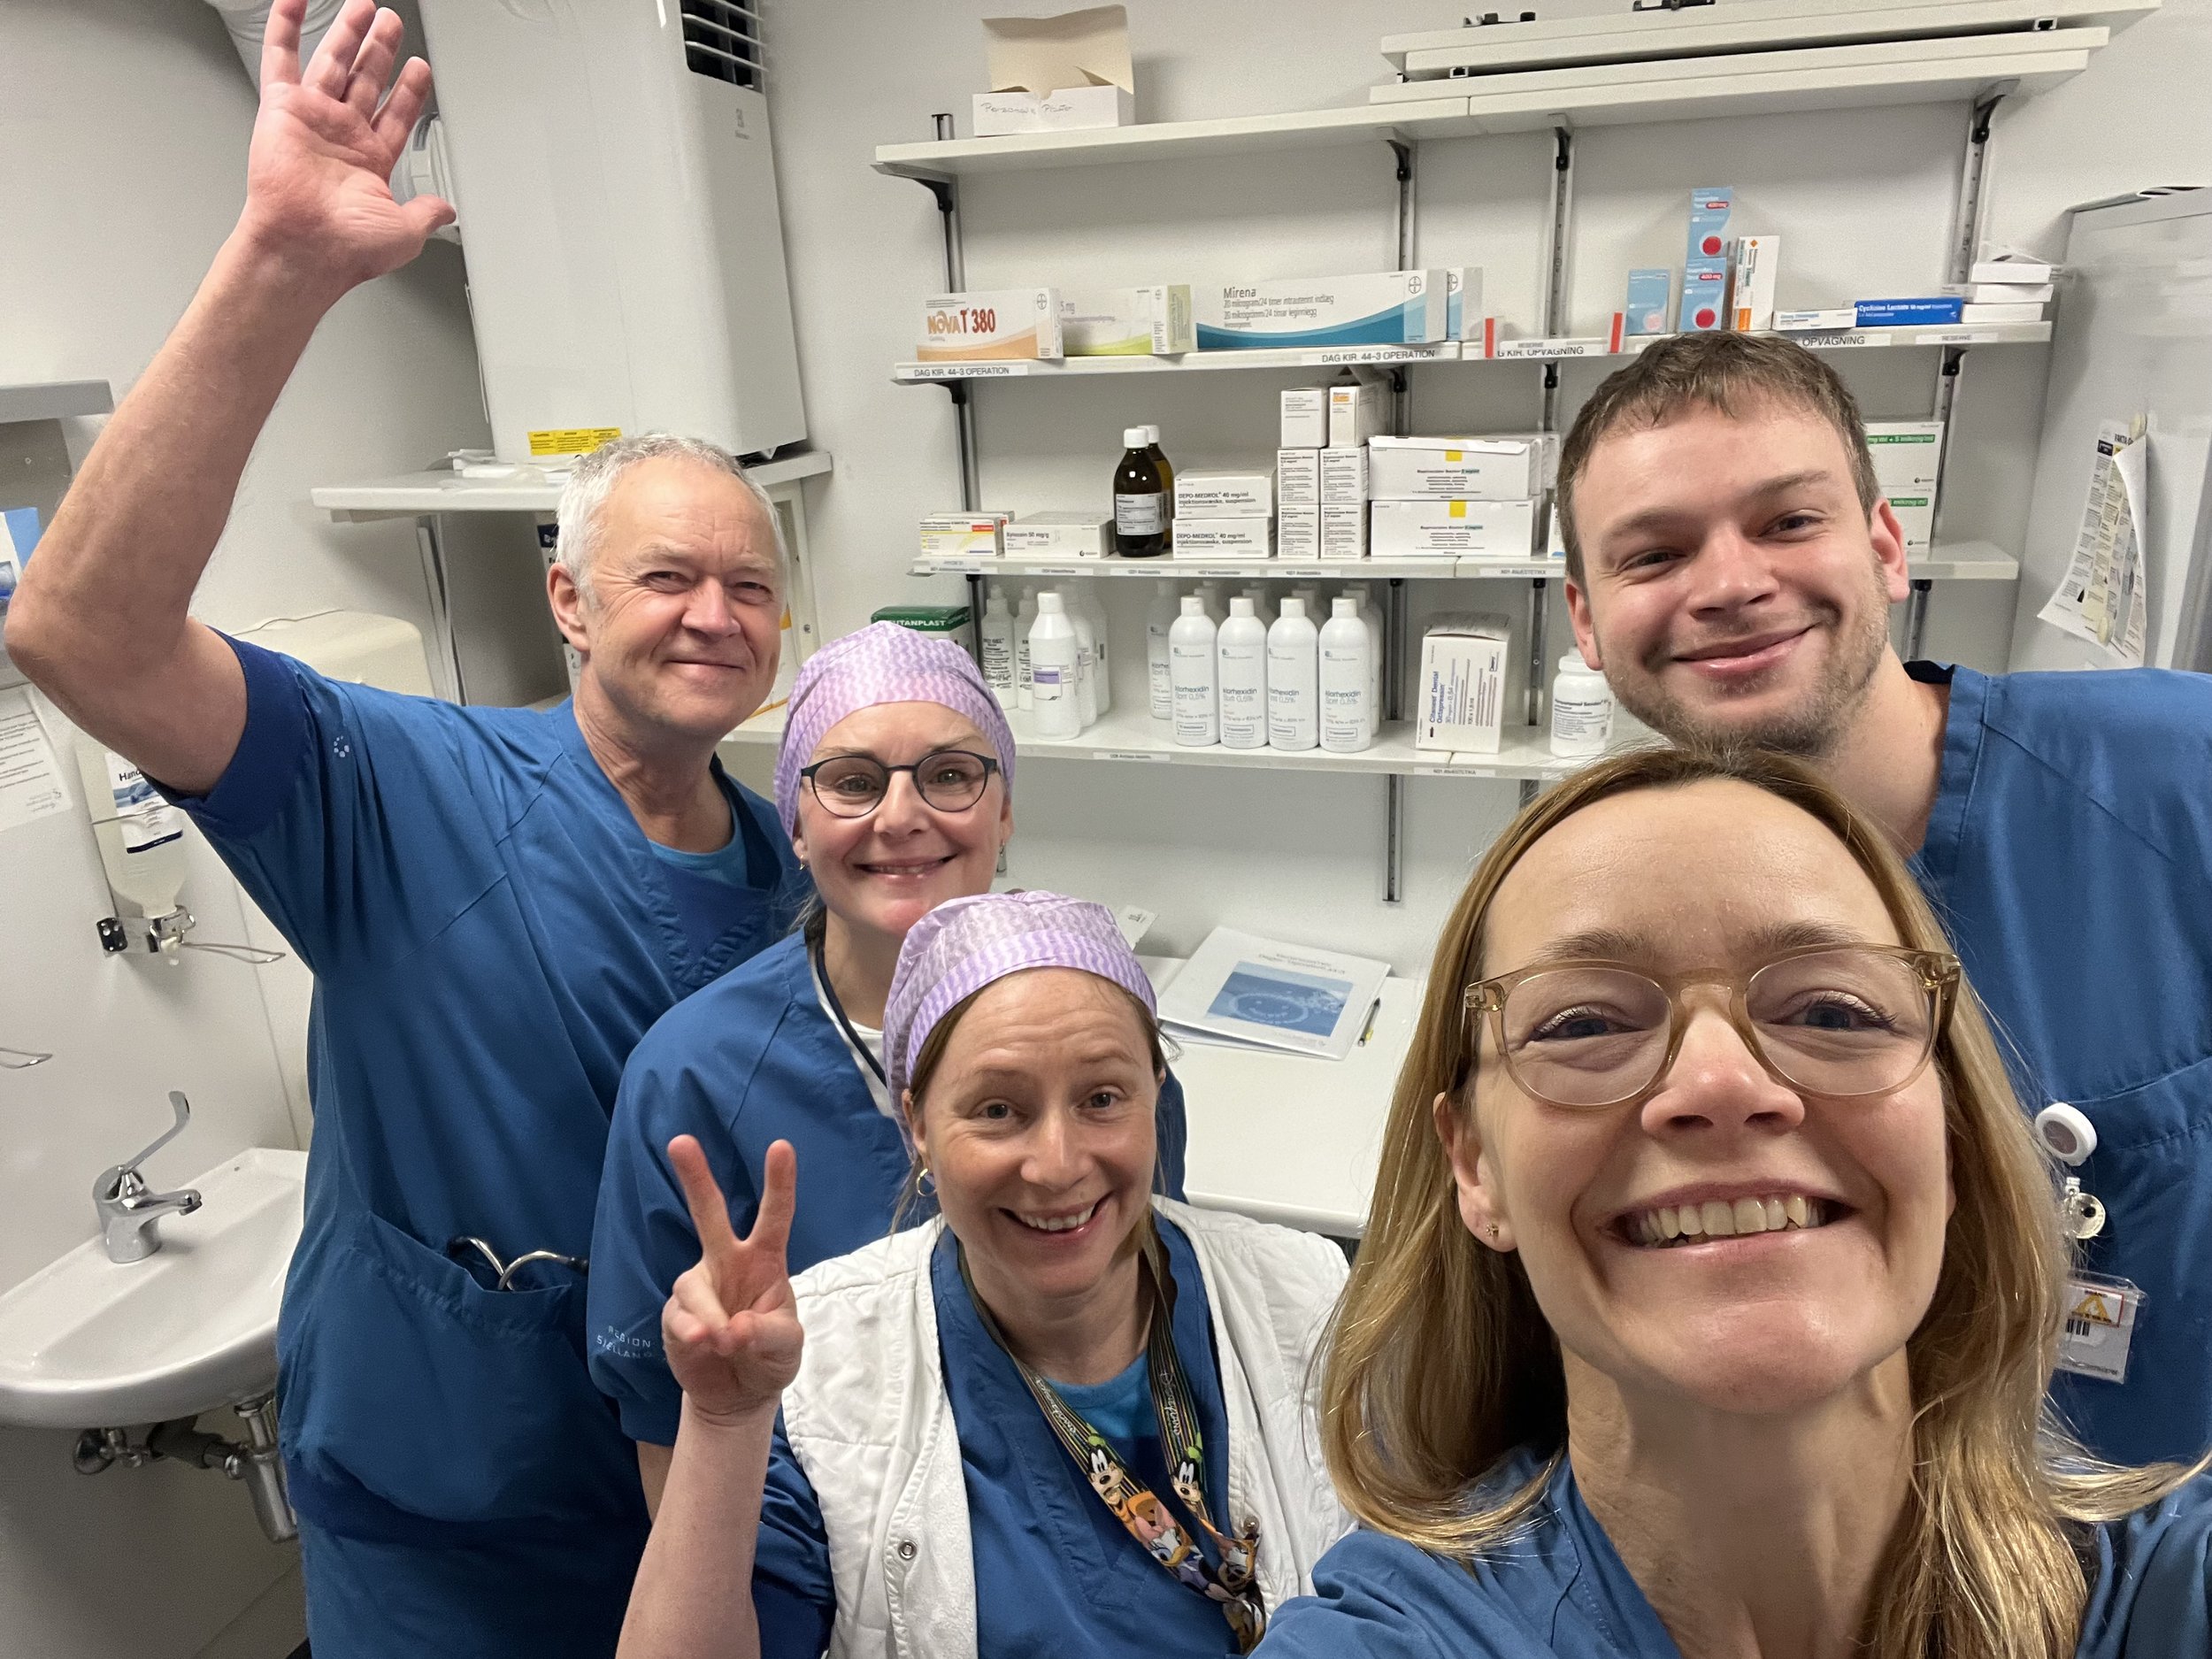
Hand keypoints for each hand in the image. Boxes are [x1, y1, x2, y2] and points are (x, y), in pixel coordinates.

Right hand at [239, 0, 454, 293]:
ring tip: (365, 7)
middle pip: (367, 80)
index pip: (396, 114)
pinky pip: (281, 57)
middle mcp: (342, 136)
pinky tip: (295, 0)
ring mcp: (313, 118)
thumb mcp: (406, 233)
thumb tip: (447, 210)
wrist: (304, 246)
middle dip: (381, 51)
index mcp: (371, 161)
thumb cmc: (346, 248)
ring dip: (349, 33)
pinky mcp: (282, 108)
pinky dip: (285, 25)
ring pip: (334, 62)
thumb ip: (428, 213)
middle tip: (392, 24)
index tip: (419, 68)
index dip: (410, 90)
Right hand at [663, 1136, 804, 1424]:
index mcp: (765, 1260)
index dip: (779, 1183)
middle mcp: (728, 1263)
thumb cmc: (770, 1357)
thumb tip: (732, 1329)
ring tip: (722, 1342)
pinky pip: (678, 1316)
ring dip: (709, 1315)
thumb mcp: (786, 1346)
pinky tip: (701, 1343)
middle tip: (680, 1142)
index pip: (775, 1216)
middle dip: (695, 1178)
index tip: (781, 1146)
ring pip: (693, 1285)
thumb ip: (766, 1334)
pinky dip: (691, 1331)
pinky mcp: (675, 1315)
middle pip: (709, 1214)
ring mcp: (699, 1286)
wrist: (737, 1394)